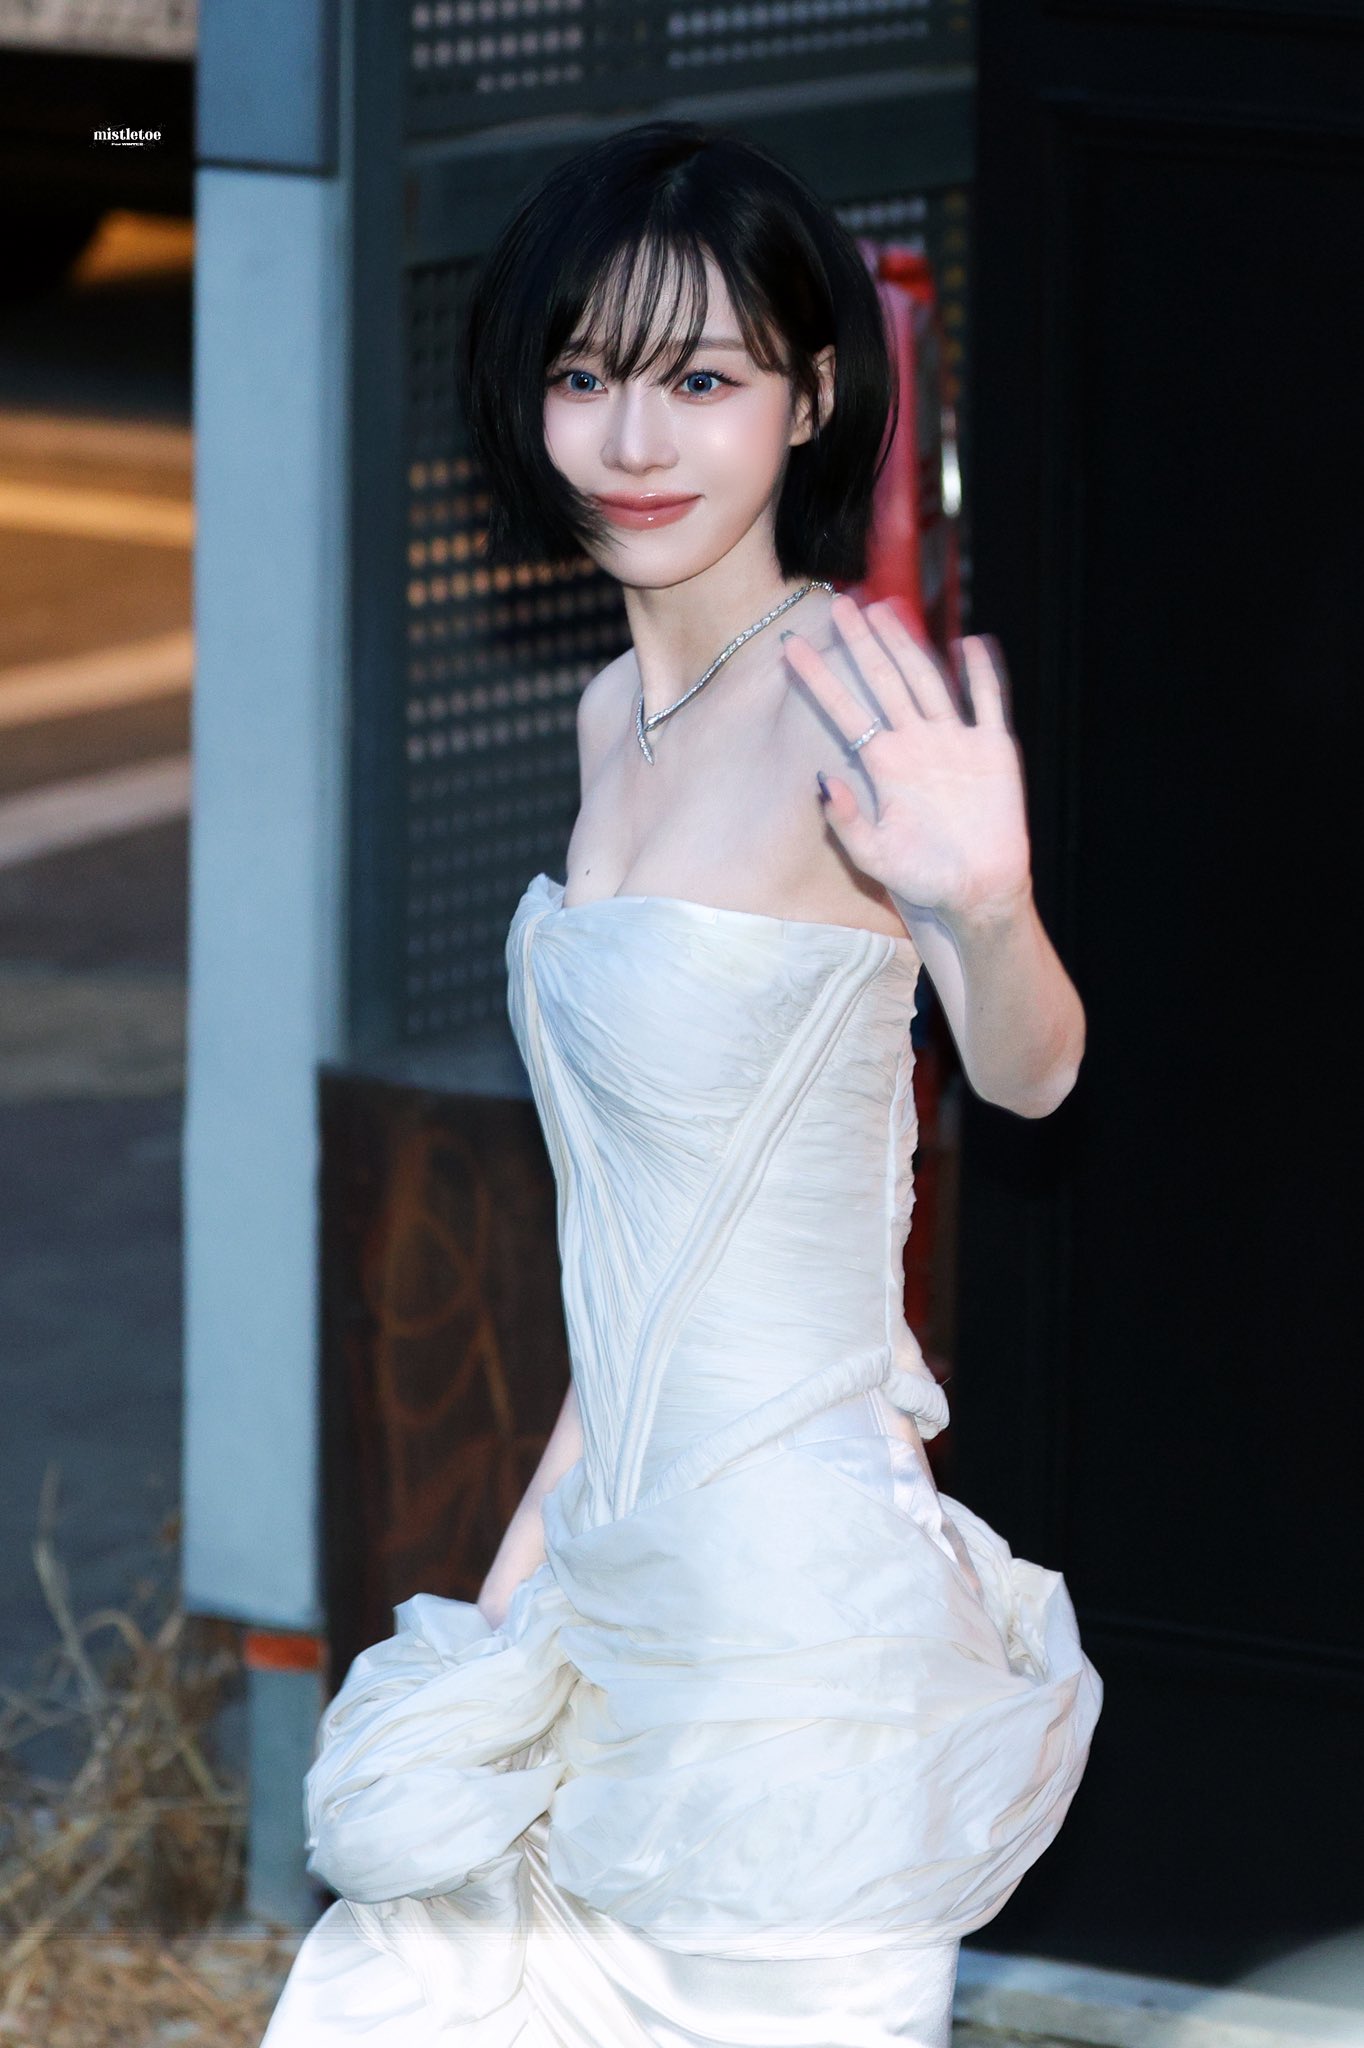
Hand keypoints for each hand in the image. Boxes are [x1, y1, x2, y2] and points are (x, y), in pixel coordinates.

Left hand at [783, 594, 1032, 925]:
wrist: (977, 892)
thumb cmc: (923, 878)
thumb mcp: (875, 856)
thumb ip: (847, 822)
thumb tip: (822, 781)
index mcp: (884, 764)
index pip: (844, 711)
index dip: (818, 678)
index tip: (789, 646)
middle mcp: (916, 744)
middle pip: (884, 682)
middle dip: (863, 643)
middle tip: (840, 603)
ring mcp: (954, 742)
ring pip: (927, 680)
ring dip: (908, 645)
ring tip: (888, 607)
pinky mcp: (992, 750)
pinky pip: (987, 703)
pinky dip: (981, 675)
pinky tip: (970, 644)